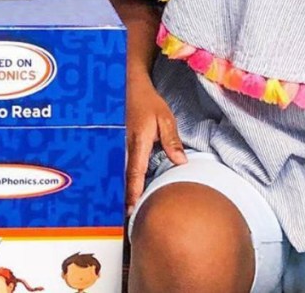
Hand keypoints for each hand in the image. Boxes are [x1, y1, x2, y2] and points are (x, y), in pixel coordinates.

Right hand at [126, 81, 186, 211]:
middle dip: (127, 196)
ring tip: (127, 208)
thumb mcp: (165, 118)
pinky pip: (124, 165)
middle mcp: (127, 147)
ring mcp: (123, 146)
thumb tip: (181, 163)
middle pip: (125, 177)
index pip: (135, 171)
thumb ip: (172, 141)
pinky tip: (128, 189)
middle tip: (129, 216)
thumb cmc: (149, 102)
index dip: (133, 190)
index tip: (132, 207)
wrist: (131, 87)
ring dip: (125, 189)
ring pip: (123, 172)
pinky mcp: (124, 145)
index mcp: (138, 142)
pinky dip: (126, 179)